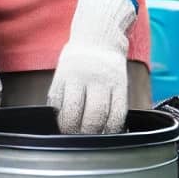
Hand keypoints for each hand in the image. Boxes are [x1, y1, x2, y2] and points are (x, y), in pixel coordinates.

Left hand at [48, 0, 136, 134]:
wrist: (100, 38)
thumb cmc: (76, 60)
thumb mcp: (61, 73)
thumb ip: (59, 94)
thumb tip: (57, 118)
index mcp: (69, 76)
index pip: (67, 107)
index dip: (66, 125)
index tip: (64, 133)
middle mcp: (89, 79)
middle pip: (88, 114)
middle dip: (82, 132)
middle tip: (78, 139)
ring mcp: (107, 83)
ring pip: (105, 114)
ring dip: (98, 132)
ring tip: (92, 138)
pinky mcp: (122, 86)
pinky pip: (120, 111)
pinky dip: (115, 126)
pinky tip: (110, 132)